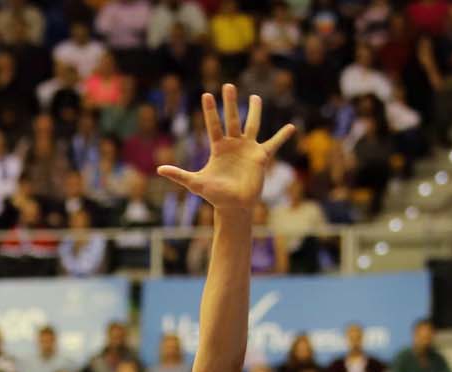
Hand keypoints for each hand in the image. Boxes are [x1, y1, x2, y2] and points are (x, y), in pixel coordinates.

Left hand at [157, 84, 294, 214]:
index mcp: (218, 147)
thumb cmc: (215, 195)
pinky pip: (273, 144)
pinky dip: (282, 136)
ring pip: (252, 125)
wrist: (233, 206)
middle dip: (230, 103)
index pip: (213, 125)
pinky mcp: (261, 157)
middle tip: (228, 85)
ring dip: (254, 111)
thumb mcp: (196, 183)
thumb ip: (179, 174)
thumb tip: (159, 169)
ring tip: (255, 97)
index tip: (206, 94)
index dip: (210, 111)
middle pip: (232, 119)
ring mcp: (248, 149)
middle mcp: (233, 144)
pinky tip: (292, 127)